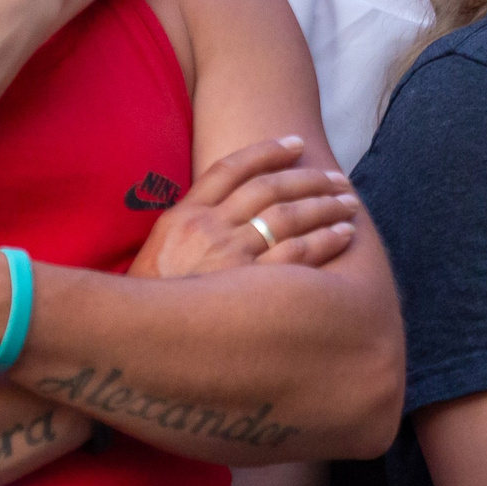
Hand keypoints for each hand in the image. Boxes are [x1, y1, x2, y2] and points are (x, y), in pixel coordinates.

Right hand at [127, 137, 359, 278]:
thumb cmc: (153, 299)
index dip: (267, 151)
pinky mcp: (250, 288)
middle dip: (309, 179)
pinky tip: (344, 235)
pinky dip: (325, 240)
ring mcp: (230, 258)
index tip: (296, 143)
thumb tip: (229, 206)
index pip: (231, 168)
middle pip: (269, 189)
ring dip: (325, 206)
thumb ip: (192, 223)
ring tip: (348, 203)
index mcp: (184, 216)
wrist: (138, 342)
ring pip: (288, 217)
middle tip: (337, 178)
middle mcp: (208, 230)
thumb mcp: (159, 251)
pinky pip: (298, 255)